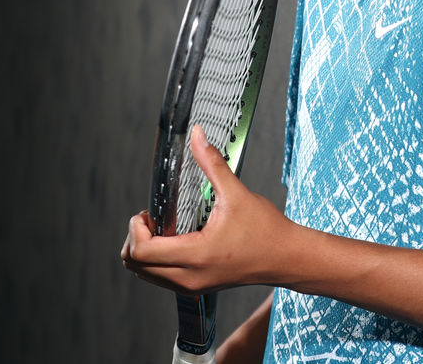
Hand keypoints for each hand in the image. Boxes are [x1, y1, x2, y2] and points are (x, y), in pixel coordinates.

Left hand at [121, 126, 290, 294]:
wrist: (286, 258)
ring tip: (164, 228)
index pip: (141, 251)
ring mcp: (192, 286)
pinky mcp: (197, 287)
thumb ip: (212, 163)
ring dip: (144, 251)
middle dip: (135, 238)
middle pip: (135, 266)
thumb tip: (197, 135)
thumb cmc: (266, 230)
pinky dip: (157, 261)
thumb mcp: (237, 193)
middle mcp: (189, 277)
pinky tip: (176, 240)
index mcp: (196, 255)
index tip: (150, 212)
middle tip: (154, 219)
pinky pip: (161, 278)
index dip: (135, 228)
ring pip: (145, 274)